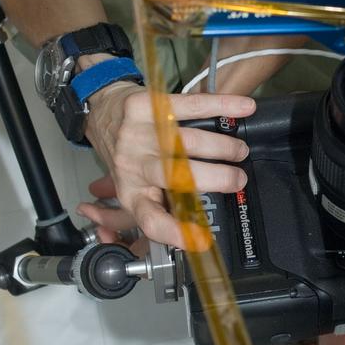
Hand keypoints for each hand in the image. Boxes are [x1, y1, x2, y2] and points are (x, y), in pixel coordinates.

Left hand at [83, 83, 255, 247]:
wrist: (101, 111)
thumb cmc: (125, 154)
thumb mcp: (131, 187)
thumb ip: (154, 209)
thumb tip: (183, 236)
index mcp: (132, 193)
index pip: (150, 219)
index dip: (175, 231)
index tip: (203, 238)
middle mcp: (133, 166)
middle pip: (176, 175)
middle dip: (215, 178)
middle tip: (238, 179)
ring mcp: (138, 135)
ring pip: (187, 141)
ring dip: (221, 146)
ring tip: (240, 150)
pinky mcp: (145, 106)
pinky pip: (189, 106)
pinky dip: (220, 106)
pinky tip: (242, 108)